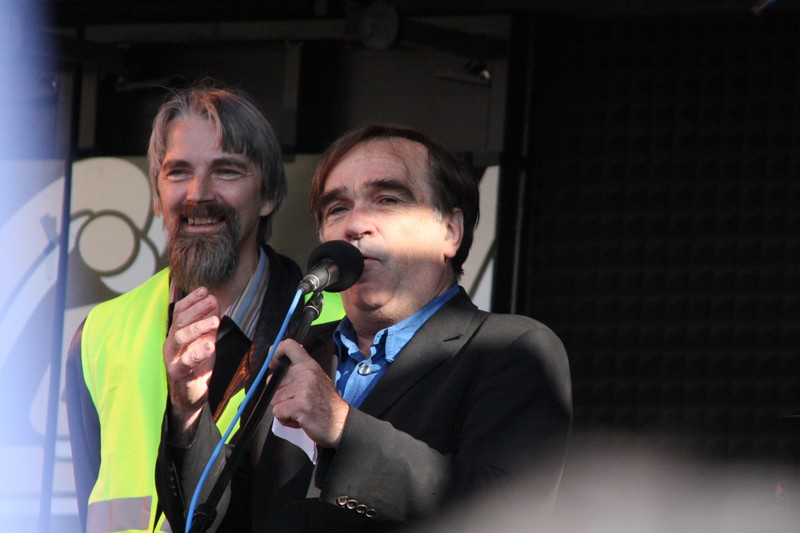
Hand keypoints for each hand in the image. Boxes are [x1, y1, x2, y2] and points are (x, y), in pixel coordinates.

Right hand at [163, 287, 219, 442]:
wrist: (190, 395)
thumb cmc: (196, 366)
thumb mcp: (204, 340)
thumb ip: (208, 324)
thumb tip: (215, 302)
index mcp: (176, 333)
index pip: (180, 311)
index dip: (191, 300)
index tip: (205, 290)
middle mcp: (172, 343)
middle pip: (180, 321)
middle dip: (197, 309)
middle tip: (213, 300)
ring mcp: (173, 357)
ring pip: (181, 337)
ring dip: (199, 327)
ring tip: (215, 321)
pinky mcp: (179, 372)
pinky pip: (187, 361)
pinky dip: (199, 352)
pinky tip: (210, 346)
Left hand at [269, 339, 349, 447]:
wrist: (341, 423)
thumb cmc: (327, 404)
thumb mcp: (317, 379)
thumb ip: (300, 371)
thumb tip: (279, 364)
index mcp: (309, 365)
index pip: (289, 346)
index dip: (275, 352)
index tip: (272, 363)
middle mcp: (305, 374)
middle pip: (273, 381)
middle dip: (280, 395)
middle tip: (297, 401)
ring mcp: (302, 389)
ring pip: (274, 399)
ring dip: (284, 409)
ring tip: (300, 411)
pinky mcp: (298, 405)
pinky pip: (278, 412)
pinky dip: (285, 419)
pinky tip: (299, 419)